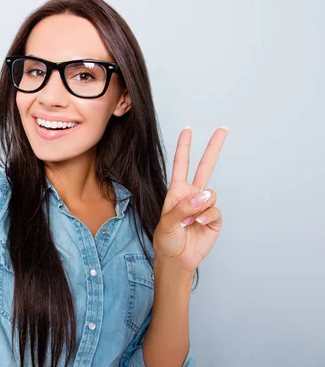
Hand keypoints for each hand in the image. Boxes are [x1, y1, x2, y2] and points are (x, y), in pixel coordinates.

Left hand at [152, 126, 227, 272]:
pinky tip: (198, 226)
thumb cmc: (166, 240)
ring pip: (210, 195)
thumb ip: (183, 208)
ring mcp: (204, 206)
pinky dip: (206, 218)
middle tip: (223, 129)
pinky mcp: (214, 219)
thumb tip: (204, 196)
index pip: (181, 165)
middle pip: (205, 167)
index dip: (184, 147)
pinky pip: (215, 211)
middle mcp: (192, 195)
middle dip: (213, 148)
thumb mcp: (167, 222)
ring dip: (199, 209)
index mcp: (177, 192)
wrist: (176, 259)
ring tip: (188, 223)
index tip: (187, 129)